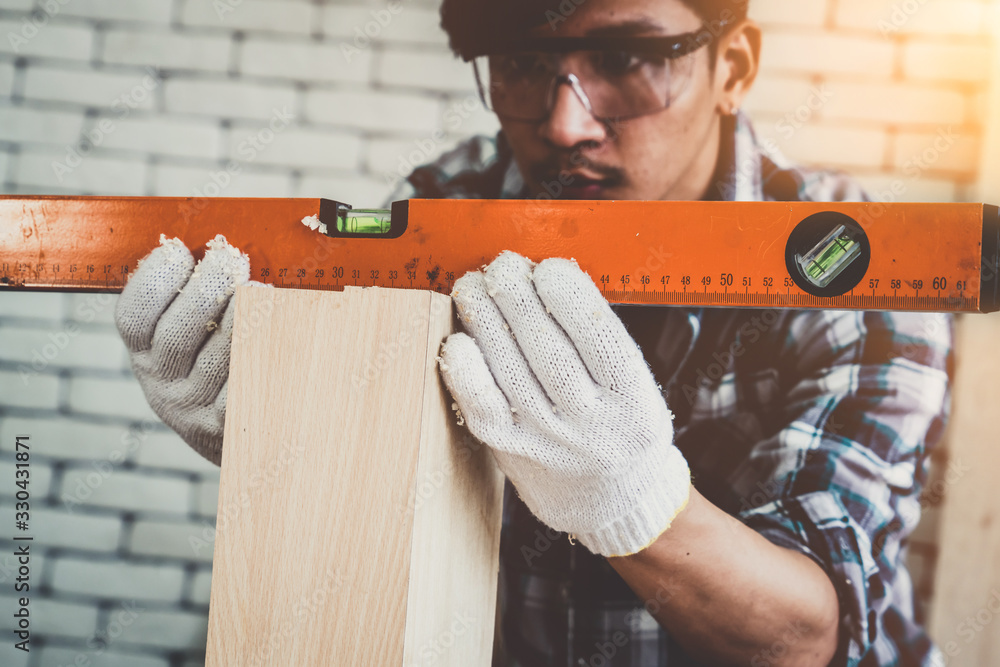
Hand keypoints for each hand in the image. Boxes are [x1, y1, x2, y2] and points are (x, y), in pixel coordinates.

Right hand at [115, 235, 267, 464]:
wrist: (249, 440)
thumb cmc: (227, 366)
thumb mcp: (197, 337)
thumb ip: (197, 298)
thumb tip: (222, 246)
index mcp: (145, 355)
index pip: (133, 317)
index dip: (153, 279)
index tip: (179, 249)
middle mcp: (163, 385)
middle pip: (178, 331)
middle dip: (206, 286)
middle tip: (231, 258)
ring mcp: (197, 409)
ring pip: (220, 355)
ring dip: (242, 313)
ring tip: (260, 288)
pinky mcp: (234, 427)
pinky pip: (253, 380)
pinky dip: (267, 346)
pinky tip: (280, 322)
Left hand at [437, 251, 690, 556]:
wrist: (612, 502)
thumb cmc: (619, 424)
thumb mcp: (637, 385)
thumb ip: (600, 338)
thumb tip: (545, 276)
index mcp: (634, 399)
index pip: (599, 335)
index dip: (567, 292)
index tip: (548, 266)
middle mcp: (591, 424)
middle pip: (546, 347)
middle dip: (517, 294)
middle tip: (502, 266)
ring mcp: (547, 440)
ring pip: (509, 367)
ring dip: (484, 317)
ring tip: (473, 287)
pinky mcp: (510, 451)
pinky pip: (480, 404)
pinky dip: (465, 368)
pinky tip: (459, 338)